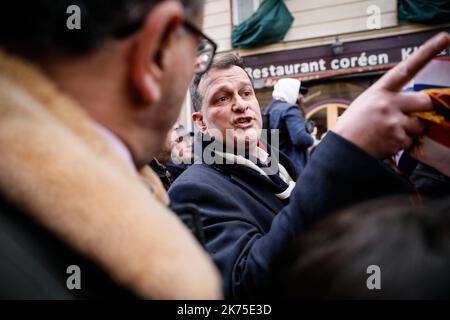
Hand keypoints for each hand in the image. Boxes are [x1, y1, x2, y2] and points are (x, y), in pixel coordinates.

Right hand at [332, 32, 449, 158]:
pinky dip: (401, 144)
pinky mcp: (397, 139)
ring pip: (419, 124)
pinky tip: (384, 143)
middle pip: (424, 101)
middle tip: (408, 117)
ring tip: (387, 133)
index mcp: (379, 91)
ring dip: (409, 130)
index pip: (407, 68)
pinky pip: (411, 140)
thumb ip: (390, 99)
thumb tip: (416, 103)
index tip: (444, 37)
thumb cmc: (353, 126)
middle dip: (421, 110)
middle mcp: (388, 103)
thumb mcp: (366, 103)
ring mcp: (393, 121)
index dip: (427, 52)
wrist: (342, 149)